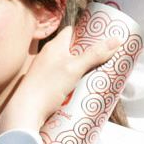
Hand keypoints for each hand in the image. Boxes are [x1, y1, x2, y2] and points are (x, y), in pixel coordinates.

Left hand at [0, 26, 119, 134]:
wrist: (26, 111)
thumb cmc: (48, 87)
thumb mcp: (75, 68)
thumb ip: (94, 54)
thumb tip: (117, 40)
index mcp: (53, 47)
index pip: (71, 32)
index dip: (85, 32)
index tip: (100, 37)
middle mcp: (47, 57)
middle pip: (71, 50)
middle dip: (87, 54)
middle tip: (104, 58)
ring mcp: (44, 72)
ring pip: (67, 66)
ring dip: (80, 70)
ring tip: (97, 74)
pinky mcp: (44, 86)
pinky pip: (62, 80)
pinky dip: (72, 82)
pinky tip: (81, 89)